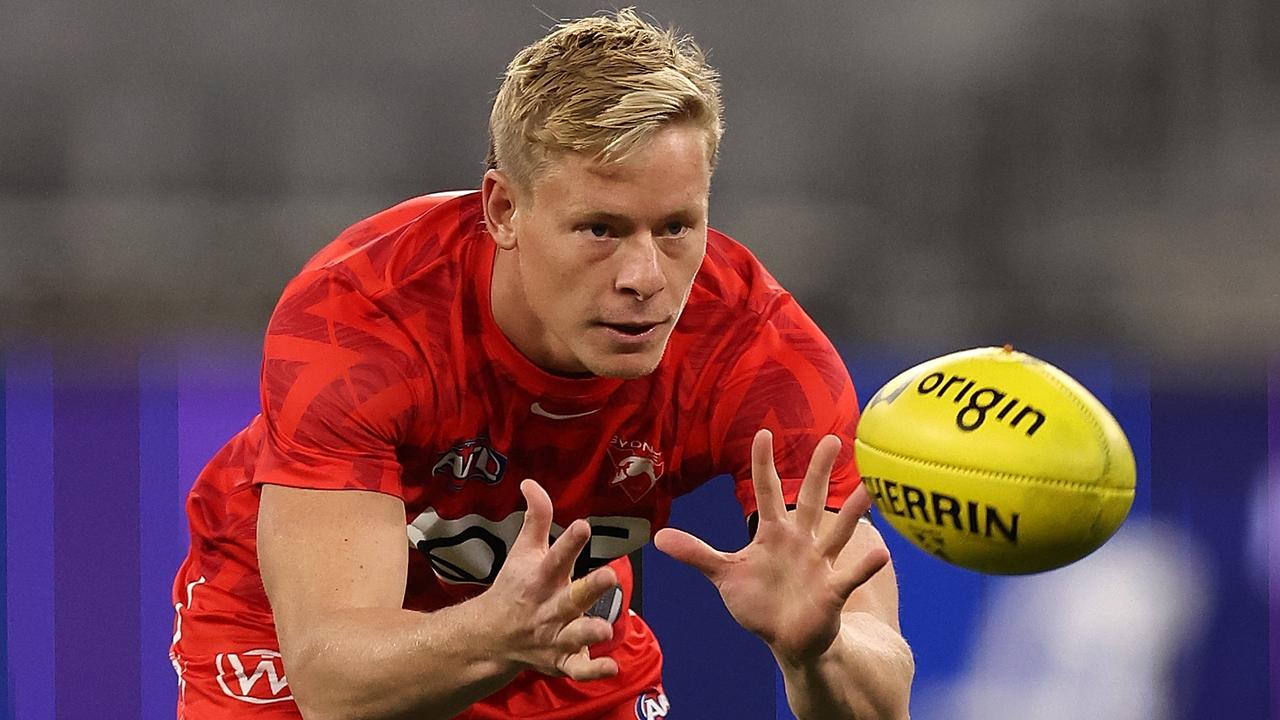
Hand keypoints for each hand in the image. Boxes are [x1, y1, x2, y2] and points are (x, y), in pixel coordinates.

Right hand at [478, 479, 619, 680]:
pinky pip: (578, 669)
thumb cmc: (515, 587)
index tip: (583, 525)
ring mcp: (555, 636)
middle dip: (590, 589)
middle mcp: (549, 607)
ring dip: (589, 632)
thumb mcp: (523, 551)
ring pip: (574, 636)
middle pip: (571, 597)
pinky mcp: (562, 661)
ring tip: (606, 630)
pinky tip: (612, 668)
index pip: (556, 556)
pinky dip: (594, 671)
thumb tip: (531, 482)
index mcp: (541, 578)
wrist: (491, 637)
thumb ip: (536, 518)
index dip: (570, 541)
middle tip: (609, 576)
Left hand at [654, 430, 888, 663]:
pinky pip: (850, 575)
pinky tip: (881, 552)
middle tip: (832, 440)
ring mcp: (819, 564)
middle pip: (810, 500)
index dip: (764, 463)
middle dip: (818, 471)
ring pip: (838, 531)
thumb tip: (659, 538)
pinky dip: (865, 565)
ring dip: (853, 510)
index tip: (764, 433)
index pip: (767, 491)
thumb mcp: (724, 575)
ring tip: (871, 488)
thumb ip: (696, 554)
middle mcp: (800, 542)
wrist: (786, 640)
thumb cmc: (759, 602)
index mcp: (773, 534)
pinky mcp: (831, 591)